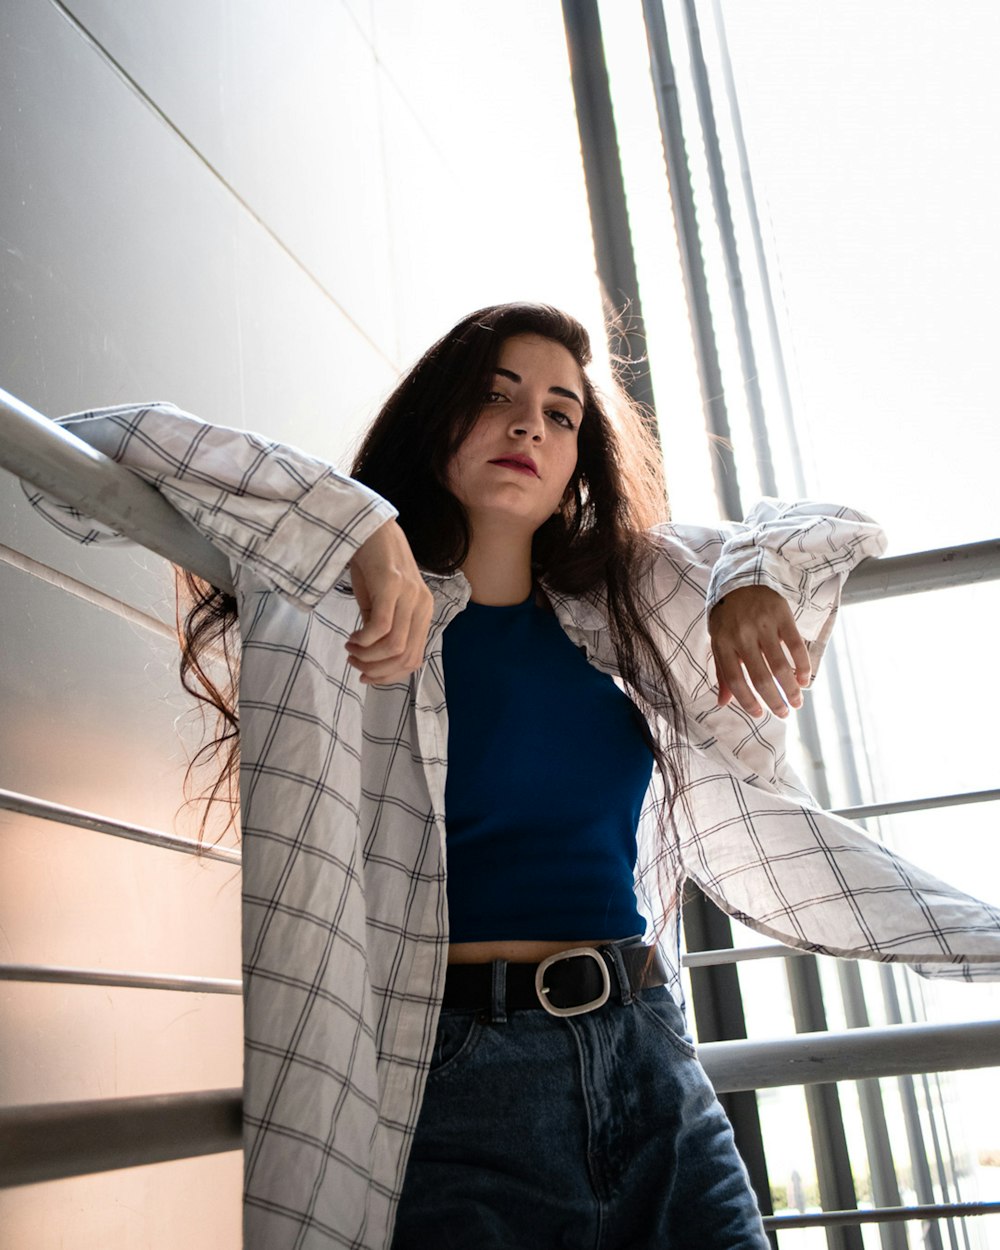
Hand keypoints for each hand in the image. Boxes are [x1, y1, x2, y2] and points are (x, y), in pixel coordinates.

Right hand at [345, 520, 433, 685]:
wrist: (369, 528)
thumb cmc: (373, 566)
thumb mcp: (380, 603)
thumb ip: (382, 628)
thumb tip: (372, 657)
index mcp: (423, 612)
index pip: (414, 659)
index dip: (390, 676)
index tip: (366, 676)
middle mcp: (422, 605)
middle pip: (405, 657)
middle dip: (377, 670)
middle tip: (355, 664)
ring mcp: (409, 595)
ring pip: (394, 646)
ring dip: (368, 656)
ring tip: (351, 650)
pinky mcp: (392, 586)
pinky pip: (380, 627)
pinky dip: (364, 640)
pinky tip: (351, 638)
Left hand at [708, 585, 811, 718]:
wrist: (741, 578)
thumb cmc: (728, 616)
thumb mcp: (718, 640)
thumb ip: (722, 671)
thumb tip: (722, 703)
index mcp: (722, 643)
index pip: (734, 679)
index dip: (747, 700)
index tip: (759, 714)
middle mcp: (742, 635)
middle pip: (760, 677)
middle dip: (774, 700)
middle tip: (784, 714)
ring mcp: (763, 624)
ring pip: (780, 665)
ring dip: (791, 689)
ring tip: (797, 702)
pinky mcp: (782, 615)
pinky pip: (796, 646)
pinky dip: (802, 666)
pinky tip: (805, 680)